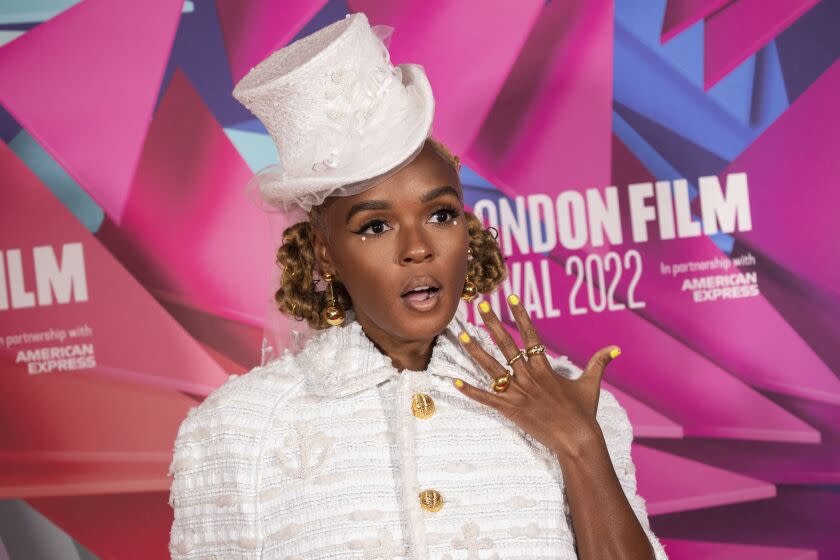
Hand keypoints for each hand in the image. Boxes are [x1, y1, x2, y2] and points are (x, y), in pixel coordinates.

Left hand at [453, 295, 620, 460]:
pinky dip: (470, 391)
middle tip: (480, 306)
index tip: (511, 297)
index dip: (520, 315)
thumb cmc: (584, 413)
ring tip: (461, 335)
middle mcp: (528, 376)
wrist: (577, 440)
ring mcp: (518, 392)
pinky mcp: (510, 409)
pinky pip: (486, 398)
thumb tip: (615, 349)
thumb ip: (598, 363)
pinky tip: (455, 382)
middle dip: (492, 323)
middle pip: (506, 344)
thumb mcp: (591, 384)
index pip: (530, 334)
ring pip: (491, 367)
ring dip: (475, 351)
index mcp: (545, 367)